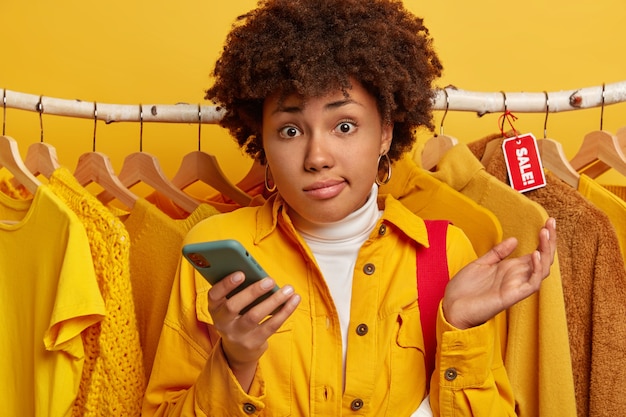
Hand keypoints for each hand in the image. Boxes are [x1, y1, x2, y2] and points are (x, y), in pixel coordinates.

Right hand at [207, 272, 299, 390]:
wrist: (237, 350)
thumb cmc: (237, 316)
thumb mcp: (231, 305)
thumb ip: (239, 291)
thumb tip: (260, 275)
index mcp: (215, 308)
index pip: (214, 295)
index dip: (226, 284)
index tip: (241, 273)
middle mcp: (222, 323)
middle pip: (233, 306)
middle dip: (253, 292)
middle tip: (270, 280)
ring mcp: (237, 335)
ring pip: (254, 316)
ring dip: (274, 300)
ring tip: (288, 289)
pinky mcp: (253, 343)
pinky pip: (271, 326)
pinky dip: (285, 311)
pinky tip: (294, 300)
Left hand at [442, 217, 556, 329]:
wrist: (451, 307)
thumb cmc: (465, 289)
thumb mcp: (481, 264)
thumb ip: (498, 253)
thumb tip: (515, 240)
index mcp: (511, 269)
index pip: (536, 252)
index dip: (544, 238)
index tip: (549, 221)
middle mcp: (517, 277)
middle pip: (543, 258)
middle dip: (550, 241)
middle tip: (551, 222)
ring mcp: (516, 286)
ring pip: (542, 269)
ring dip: (546, 251)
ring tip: (545, 234)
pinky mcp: (512, 296)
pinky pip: (532, 284)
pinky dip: (537, 270)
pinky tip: (536, 255)